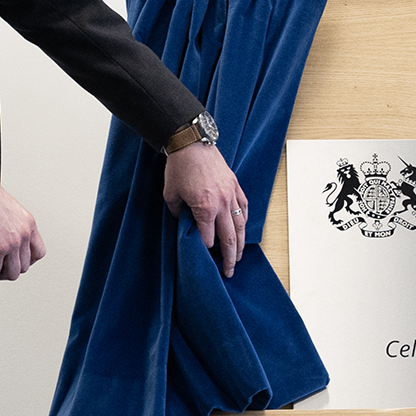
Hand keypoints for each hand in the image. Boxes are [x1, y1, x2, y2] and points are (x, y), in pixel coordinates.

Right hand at [0, 172, 45, 279]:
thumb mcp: (9, 210)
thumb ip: (13, 226)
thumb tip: (5, 241)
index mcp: (29, 224)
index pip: (38, 253)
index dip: (25, 261)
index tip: (12, 260)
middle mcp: (24, 234)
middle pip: (24, 267)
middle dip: (7, 269)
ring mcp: (13, 242)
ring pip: (11, 273)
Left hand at [164, 142, 247, 277]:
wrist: (192, 143)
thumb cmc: (179, 168)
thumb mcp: (171, 194)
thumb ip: (178, 213)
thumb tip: (185, 224)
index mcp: (205, 208)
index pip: (208, 238)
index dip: (205, 251)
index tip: (203, 259)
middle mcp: (222, 204)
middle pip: (229, 238)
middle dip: (229, 258)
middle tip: (228, 272)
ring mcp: (232, 195)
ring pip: (240, 226)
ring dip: (240, 245)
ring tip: (239, 258)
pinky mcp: (236, 186)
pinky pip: (244, 209)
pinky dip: (244, 222)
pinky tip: (242, 231)